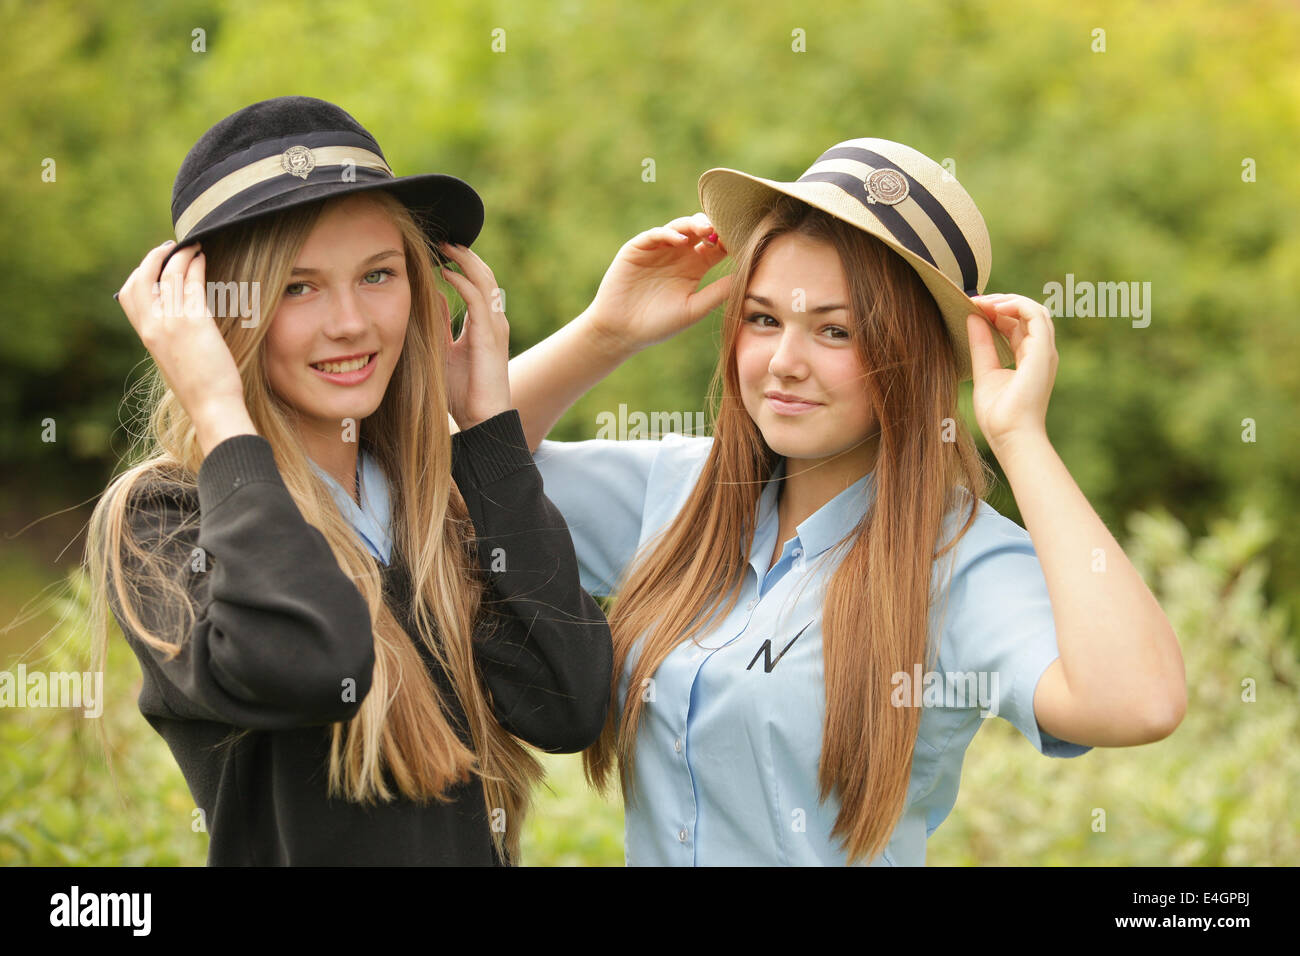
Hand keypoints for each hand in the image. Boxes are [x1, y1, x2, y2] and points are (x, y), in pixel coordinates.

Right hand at [116, 240, 247, 430]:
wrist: (211, 405)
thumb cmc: (198, 386)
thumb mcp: (172, 358)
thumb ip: (166, 335)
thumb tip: (174, 315)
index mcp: (146, 335)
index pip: (128, 294)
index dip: (140, 272)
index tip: (156, 263)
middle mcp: (154, 325)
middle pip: (142, 277)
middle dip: (155, 256)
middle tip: (172, 247)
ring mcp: (173, 322)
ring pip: (171, 274)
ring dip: (182, 255)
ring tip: (195, 247)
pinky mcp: (196, 321)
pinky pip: (192, 283)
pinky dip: (196, 265)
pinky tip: (203, 259)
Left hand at [438, 243, 511, 430]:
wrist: (481, 420)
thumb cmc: (462, 393)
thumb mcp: (443, 351)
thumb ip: (439, 324)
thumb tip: (429, 295)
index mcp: (484, 324)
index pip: (476, 284)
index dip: (461, 265)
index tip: (439, 250)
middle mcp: (493, 321)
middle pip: (483, 275)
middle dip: (463, 254)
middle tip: (441, 239)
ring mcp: (495, 326)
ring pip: (484, 280)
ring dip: (464, 260)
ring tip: (445, 246)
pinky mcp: (489, 335)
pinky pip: (477, 299)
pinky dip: (462, 282)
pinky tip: (445, 273)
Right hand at [585, 213, 731, 351]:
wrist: (622, 332)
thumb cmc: (659, 324)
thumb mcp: (694, 309)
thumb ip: (718, 292)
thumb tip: (749, 276)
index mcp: (695, 267)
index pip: (717, 246)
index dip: (729, 241)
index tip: (742, 241)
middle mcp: (679, 254)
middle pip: (701, 230)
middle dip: (714, 226)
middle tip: (725, 229)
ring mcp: (658, 249)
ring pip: (680, 227)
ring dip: (693, 225)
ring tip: (705, 230)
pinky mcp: (638, 249)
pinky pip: (655, 234)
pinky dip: (668, 233)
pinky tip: (680, 240)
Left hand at [965, 293, 1057, 455]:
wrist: (1010, 435)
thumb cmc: (999, 415)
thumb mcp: (984, 372)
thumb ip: (981, 345)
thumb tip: (972, 318)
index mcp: (1029, 358)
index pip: (1017, 324)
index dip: (996, 312)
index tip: (972, 307)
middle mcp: (1040, 352)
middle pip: (1026, 314)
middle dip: (1000, 302)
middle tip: (975, 300)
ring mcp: (1044, 351)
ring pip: (1034, 309)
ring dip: (1007, 300)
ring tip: (983, 301)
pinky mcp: (1043, 351)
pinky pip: (1035, 314)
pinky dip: (1016, 305)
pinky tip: (993, 308)